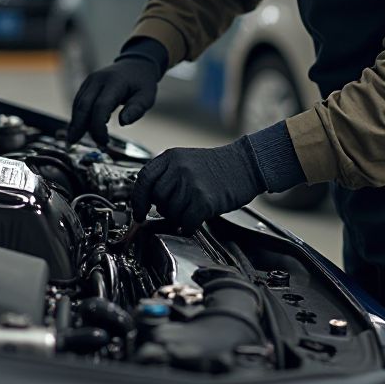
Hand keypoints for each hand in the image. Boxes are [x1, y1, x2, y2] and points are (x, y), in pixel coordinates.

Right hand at [67, 57, 159, 145]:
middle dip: (79, 126)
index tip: (104, 141)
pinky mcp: (86, 85)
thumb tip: (123, 122)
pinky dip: (78, 116)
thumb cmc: (142, 83)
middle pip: (83, 105)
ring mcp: (90, 81)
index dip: (98, 126)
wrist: (136, 64)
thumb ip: (137, 108)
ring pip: (78, 104)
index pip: (100, 106)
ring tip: (76, 139)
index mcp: (114, 82)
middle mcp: (98, 79)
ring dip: (76, 122)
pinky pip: (78, 102)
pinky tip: (79, 128)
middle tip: (75, 143)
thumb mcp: (147, 96)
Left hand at [130, 138, 265, 231]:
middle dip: (164, 208)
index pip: (144, 179)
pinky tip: (195, 220)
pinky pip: (185, 222)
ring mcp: (190, 184)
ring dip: (178, 217)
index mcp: (171, 157)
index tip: (139, 212)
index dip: (138, 199)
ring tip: (191, 209)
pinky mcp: (203, 200)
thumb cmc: (219, 165)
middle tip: (177, 208)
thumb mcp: (187, 160)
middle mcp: (178, 168)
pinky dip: (188, 226)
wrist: (246, 164)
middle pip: (156, 198)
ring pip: (170, 212)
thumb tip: (148, 199)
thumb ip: (167, 175)